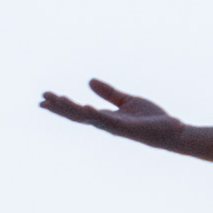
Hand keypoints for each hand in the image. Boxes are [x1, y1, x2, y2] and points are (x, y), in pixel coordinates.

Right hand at [40, 79, 184, 149]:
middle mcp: (107, 123)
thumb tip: (88, 81)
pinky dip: (97, 116)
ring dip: (73, 110)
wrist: (172, 132)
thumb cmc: (150, 120)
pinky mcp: (127, 128)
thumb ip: (108, 93)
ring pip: (89, 118)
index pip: (77, 111)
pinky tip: (86, 109)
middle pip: (77, 115)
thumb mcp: (127, 101)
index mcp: (105, 117)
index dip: (60, 105)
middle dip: (59, 108)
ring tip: (57, 100)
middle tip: (41, 100)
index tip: (43, 99)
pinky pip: (109, 122)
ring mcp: (116, 127)